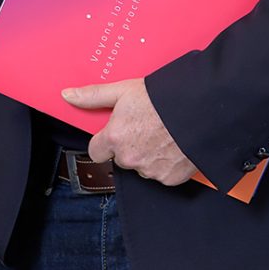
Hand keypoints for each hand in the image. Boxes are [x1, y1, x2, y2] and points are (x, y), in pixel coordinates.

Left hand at [62, 78, 196, 185]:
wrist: (201, 108)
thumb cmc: (162, 97)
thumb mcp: (124, 90)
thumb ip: (93, 96)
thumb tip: (67, 95)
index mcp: (115, 138)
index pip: (96, 152)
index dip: (106, 141)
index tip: (117, 132)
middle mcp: (129, 158)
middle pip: (121, 159)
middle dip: (129, 147)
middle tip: (146, 128)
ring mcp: (150, 170)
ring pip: (142, 168)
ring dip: (148, 156)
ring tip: (163, 135)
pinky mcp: (169, 179)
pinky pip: (161, 175)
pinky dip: (167, 164)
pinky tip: (174, 146)